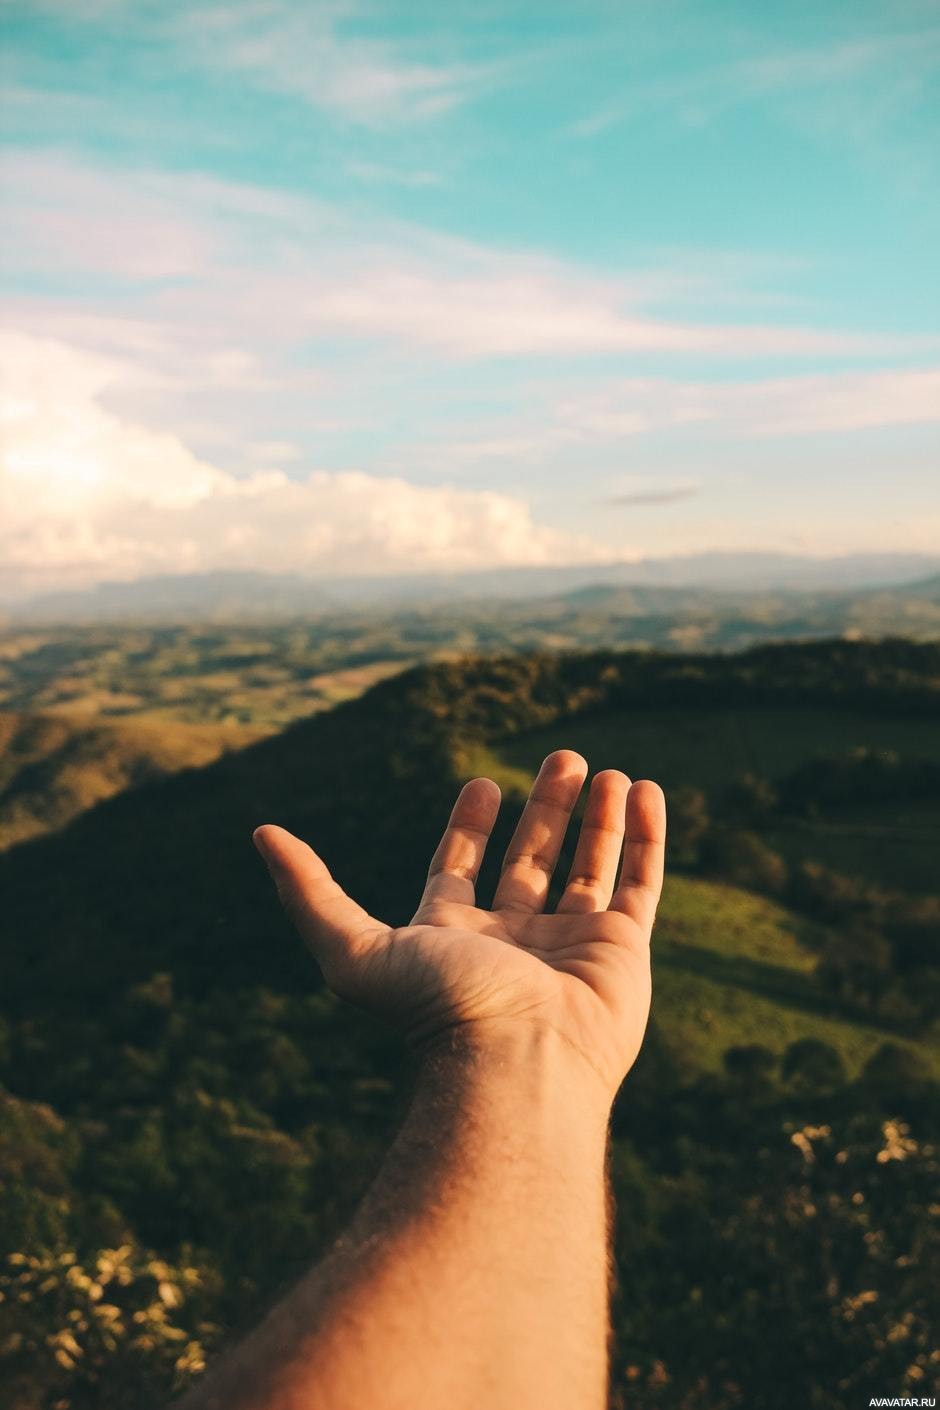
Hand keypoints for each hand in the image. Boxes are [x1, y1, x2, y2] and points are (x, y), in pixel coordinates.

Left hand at [253, 751, 665, 1099]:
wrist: (518, 1068)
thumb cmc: (437, 1011)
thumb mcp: (355, 947)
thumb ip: (310, 891)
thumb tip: (261, 834)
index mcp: (456, 938)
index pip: (464, 871)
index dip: (471, 828)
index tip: (483, 784)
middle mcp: (515, 942)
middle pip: (532, 860)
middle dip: (546, 809)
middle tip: (563, 757)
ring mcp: (572, 946)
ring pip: (588, 867)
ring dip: (596, 818)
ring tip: (605, 769)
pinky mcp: (624, 952)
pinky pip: (639, 883)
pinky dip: (644, 837)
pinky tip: (645, 792)